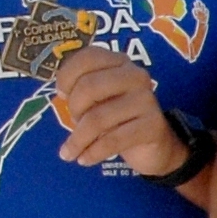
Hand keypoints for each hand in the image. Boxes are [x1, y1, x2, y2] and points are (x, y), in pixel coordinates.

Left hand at [49, 45, 186, 172]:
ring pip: (97, 118)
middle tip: (74, 123)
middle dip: (74, 109)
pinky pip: (112, 141)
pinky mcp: (152, 126)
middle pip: (89, 86)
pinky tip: (85, 159)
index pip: (88, 58)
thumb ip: (80, 88)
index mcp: (120, 63)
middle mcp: (136, 76)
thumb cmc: (118, 118)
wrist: (154, 146)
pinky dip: (93, 153)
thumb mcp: (99, 99)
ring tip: (72, 151)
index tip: (62, 95)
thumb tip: (62, 93)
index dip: (67, 76)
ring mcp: (146, 100)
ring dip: (78, 139)